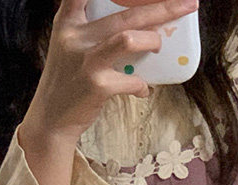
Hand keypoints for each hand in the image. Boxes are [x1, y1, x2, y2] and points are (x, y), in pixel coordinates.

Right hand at [24, 0, 198, 141]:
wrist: (51, 119)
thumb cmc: (68, 81)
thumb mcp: (69, 45)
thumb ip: (91, 28)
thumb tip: (137, 24)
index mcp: (68, 21)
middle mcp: (75, 35)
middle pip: (126, 12)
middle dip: (162, 7)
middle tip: (186, 4)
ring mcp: (86, 60)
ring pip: (128, 37)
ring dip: (151, 40)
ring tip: (158, 45)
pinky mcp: (96, 85)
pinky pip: (132, 80)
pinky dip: (142, 85)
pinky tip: (143, 89)